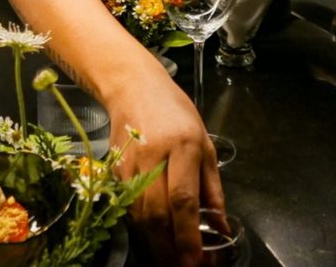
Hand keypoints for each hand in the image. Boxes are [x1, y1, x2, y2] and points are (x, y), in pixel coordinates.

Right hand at [108, 67, 223, 265]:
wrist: (133, 87)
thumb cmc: (175, 112)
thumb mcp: (204, 143)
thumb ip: (213, 187)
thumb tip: (220, 226)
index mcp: (183, 146)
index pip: (184, 199)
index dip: (188, 235)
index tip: (196, 261)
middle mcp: (153, 156)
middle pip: (158, 213)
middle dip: (169, 249)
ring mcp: (130, 164)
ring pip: (139, 215)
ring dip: (153, 244)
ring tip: (168, 262)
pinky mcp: (114, 169)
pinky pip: (127, 207)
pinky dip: (139, 229)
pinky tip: (151, 241)